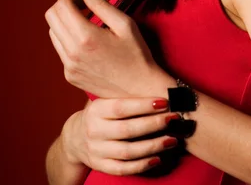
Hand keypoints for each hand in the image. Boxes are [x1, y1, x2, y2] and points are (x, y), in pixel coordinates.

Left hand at [44, 0, 164, 97]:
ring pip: (53, 32)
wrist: (140, 91)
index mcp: (86, 38)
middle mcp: (72, 53)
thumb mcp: (124, 24)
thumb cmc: (137, 55)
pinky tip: (86, 37)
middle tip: (83, 0)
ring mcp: (69, 66)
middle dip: (64, 2)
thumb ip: (101, 4)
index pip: (62, 5)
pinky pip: (60, 48)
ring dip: (65, 19)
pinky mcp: (70, 75)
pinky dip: (68, 36)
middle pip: (52, 16)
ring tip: (85, 17)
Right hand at [61, 97, 181, 175]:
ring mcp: (97, 150)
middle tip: (174, 118)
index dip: (144, 105)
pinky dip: (142, 165)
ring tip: (172, 140)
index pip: (121, 107)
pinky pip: (123, 169)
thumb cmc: (100, 113)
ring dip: (153, 146)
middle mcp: (94, 130)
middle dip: (154, 124)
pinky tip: (158, 158)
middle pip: (127, 130)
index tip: (165, 101)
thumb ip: (123, 93)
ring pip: (128, 152)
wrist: (76, 138)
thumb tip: (154, 82)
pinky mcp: (101, 166)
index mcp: (96, 110)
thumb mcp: (104, 100)